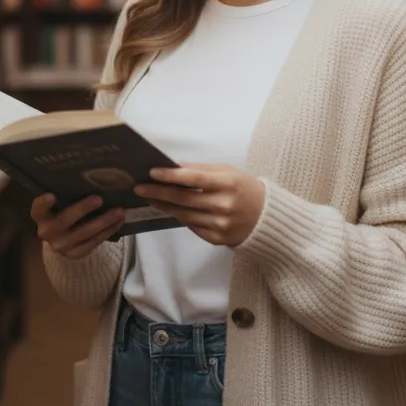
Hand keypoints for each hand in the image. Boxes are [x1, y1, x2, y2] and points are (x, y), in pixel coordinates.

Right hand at [31, 193, 124, 259]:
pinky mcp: (74, 254)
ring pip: (84, 233)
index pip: (37, 208)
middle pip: (64, 220)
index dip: (43, 203)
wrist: (62, 238)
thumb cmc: (63, 211)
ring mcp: (60, 245)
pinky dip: (108, 231)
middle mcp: (47, 232)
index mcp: (40, 216)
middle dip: (82, 209)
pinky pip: (93, 243)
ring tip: (119, 211)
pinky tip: (118, 222)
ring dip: (104, 221)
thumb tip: (90, 176)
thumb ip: (66, 193)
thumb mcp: (60, 203)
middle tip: (99, 199)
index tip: (52, 195)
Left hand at [134, 165, 265, 246]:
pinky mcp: (217, 238)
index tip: (152, 172)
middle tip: (139, 187)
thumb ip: (201, 170)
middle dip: (159, 192)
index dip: (171, 176)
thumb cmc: (243, 188)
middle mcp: (223, 205)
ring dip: (164, 205)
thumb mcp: (227, 172)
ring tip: (149, 198)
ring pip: (184, 214)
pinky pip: (191, 226)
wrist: (266, 217)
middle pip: (183, 199)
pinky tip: (169, 209)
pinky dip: (179, 216)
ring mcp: (220, 224)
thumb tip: (174, 167)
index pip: (193, 178)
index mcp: (227, 183)